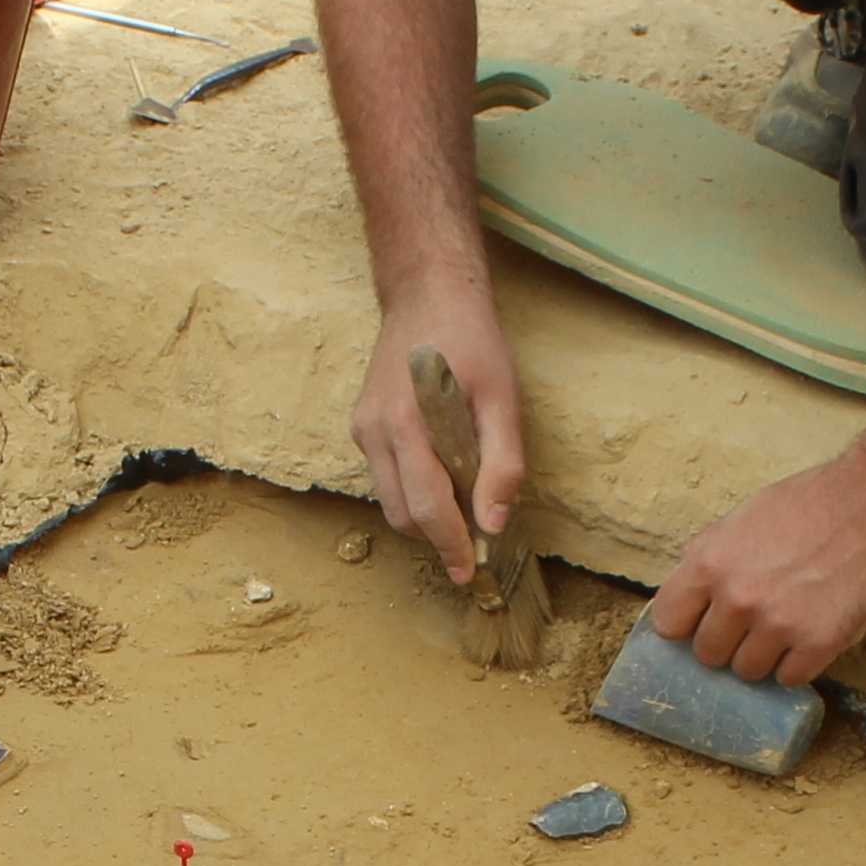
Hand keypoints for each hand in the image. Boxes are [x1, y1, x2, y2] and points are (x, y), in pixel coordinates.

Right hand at [348, 286, 525, 582]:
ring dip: (425, 516)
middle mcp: (376, 431)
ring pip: (392, 500)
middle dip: (437, 538)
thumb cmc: (470, 341)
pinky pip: (387, 477)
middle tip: (475, 543)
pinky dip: (415, 490)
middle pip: (403, 514)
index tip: (469, 571)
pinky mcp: (363, 425)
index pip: (427, 506)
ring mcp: (364, 428)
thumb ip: (502, 463)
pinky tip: (444, 475)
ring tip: (464, 506)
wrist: (427, 294)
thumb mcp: (502, 397)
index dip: (449, 545)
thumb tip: (495, 522)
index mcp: (408, 423)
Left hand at [650, 457, 865, 684]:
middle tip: (752, 620)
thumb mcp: (740, 518)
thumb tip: (683, 596)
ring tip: (784, 625)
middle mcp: (739, 599)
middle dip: (726, 641)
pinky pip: (789, 679)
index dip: (684, 625)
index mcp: (710, 563)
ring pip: (747, 671)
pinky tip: (807, 636)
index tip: (699, 622)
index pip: (667, 624)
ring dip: (761, 656)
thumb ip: (706, 557)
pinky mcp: (818, 643)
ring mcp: (779, 625)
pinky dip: (796, 665)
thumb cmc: (807, 504)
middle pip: (707, 654)